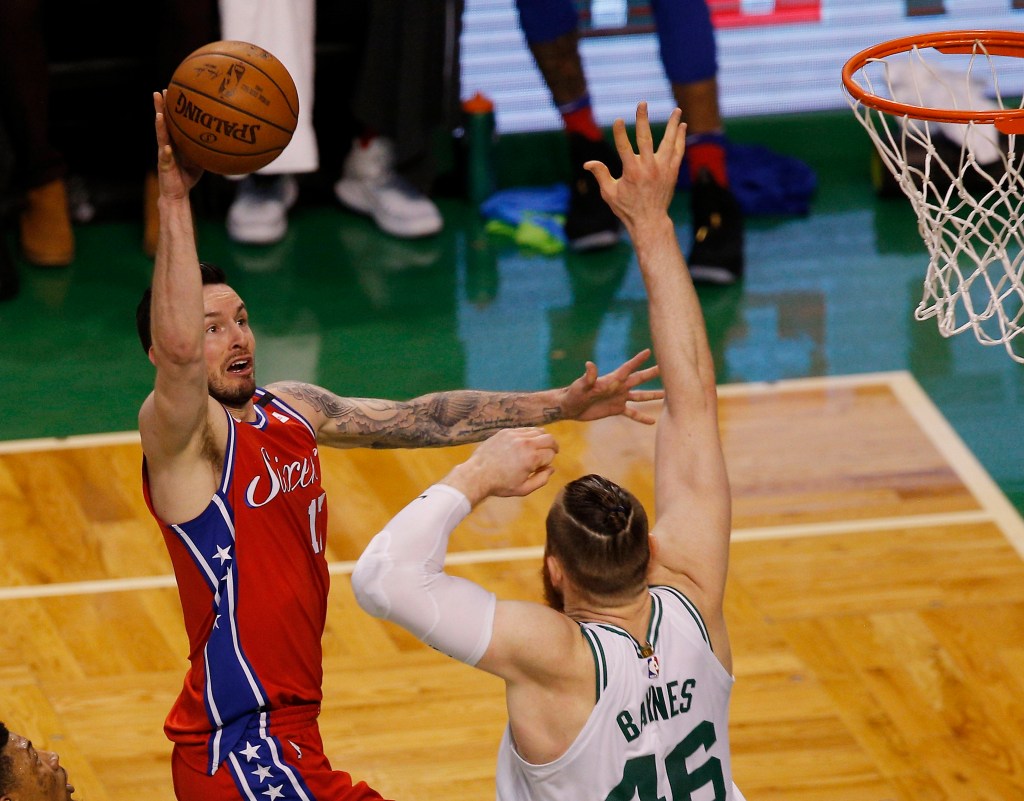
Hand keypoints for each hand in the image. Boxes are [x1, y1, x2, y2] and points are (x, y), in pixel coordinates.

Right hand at [153, 91, 203, 197]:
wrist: (178, 194)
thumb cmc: (188, 176)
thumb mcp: (200, 159)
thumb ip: (205, 148)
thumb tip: (223, 139)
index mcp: (174, 141)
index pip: (172, 120)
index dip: (170, 106)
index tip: (172, 90)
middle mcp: (166, 144)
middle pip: (162, 123)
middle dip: (160, 108)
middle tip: (160, 92)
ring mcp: (163, 154)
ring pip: (160, 137)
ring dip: (159, 125)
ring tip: (158, 114)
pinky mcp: (164, 166)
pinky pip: (165, 158)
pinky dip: (165, 152)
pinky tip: (166, 147)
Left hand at [446, 428, 558, 503]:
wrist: (478, 474)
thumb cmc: (501, 485)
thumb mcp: (524, 489)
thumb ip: (542, 479)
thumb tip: (551, 468)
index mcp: (532, 458)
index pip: (551, 454)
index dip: (549, 461)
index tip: (543, 466)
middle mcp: (526, 443)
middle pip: (549, 438)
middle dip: (553, 446)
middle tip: (552, 451)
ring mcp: (515, 435)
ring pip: (538, 431)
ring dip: (542, 438)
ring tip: (540, 445)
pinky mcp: (506, 431)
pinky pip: (524, 429)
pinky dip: (530, 435)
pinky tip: (526, 442)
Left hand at [560, 349, 662, 424]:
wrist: (570, 407)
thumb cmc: (573, 393)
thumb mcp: (581, 385)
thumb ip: (588, 376)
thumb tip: (589, 364)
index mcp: (612, 379)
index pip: (628, 368)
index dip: (638, 360)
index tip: (649, 351)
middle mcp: (619, 387)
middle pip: (639, 379)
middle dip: (652, 373)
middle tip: (668, 367)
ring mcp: (619, 398)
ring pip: (640, 396)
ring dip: (653, 395)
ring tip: (667, 394)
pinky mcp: (616, 409)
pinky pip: (632, 413)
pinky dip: (642, 417)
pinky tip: (652, 422)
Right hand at [584, 101, 685, 232]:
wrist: (650, 221)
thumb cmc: (627, 208)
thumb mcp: (609, 193)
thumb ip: (601, 175)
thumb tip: (588, 163)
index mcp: (631, 172)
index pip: (624, 147)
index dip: (620, 133)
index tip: (619, 120)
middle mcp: (648, 168)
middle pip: (646, 139)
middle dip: (643, 120)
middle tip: (642, 103)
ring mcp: (663, 169)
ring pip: (668, 142)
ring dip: (672, 124)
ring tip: (676, 109)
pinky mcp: (672, 172)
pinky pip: (678, 151)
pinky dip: (680, 138)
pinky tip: (681, 126)